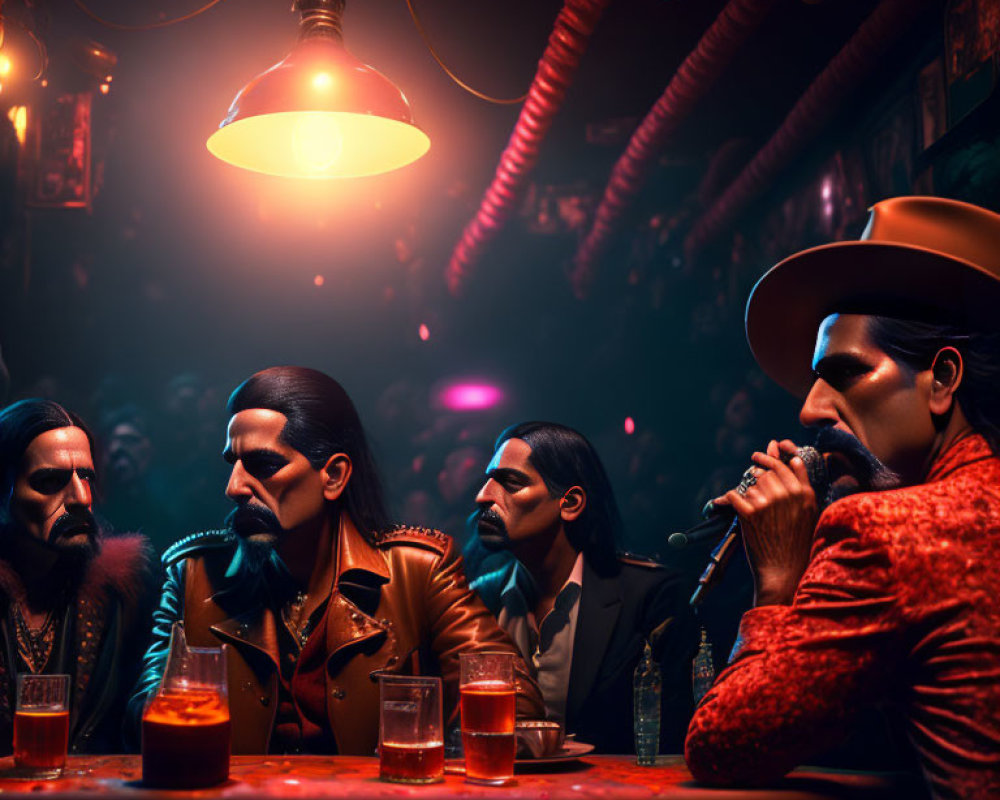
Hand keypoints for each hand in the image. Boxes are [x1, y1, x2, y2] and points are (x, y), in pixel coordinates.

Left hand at [713, 440, 818, 605]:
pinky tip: (732, 503)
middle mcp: (788, 495)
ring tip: (753, 507)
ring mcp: (769, 503)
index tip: (764, 452)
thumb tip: (792, 459)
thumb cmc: (797, 543)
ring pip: (751, 483)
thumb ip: (802, 487)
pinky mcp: (750, 513)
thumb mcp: (809, 514)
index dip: (774, 457)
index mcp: (805, 494)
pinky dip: (730, 499)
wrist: (785, 571)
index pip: (788, 464)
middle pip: (767, 471)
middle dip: (759, 475)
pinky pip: (734, 495)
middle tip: (755, 473)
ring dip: (748, 491)